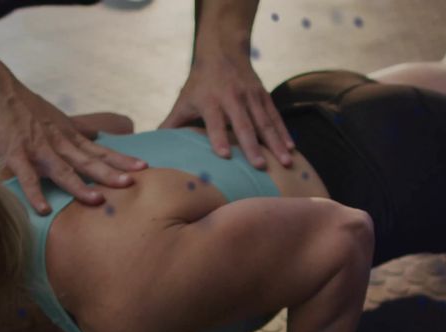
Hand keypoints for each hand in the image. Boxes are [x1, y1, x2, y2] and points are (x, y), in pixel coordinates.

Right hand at [0, 75, 145, 211]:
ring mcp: (37, 148)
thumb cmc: (21, 104)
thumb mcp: (54, 116)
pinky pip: (27, 176)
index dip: (121, 160)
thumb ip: (74, 130)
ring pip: (63, 169)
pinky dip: (35, 193)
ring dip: (80, 185)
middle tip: (131, 184)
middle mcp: (57, 142)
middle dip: (110, 173)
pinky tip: (44, 209)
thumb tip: (95, 134)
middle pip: (88, 161)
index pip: (99, 150)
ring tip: (97, 200)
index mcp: (67, 135)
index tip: (143, 168)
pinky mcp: (15, 152)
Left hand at [160, 53, 294, 168]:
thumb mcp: (184, 99)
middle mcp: (232, 98)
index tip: (224, 157)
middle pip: (244, 125)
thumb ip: (171, 123)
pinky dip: (284, 132)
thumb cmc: (199, 82)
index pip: (215, 122)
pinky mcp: (263, 95)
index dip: (218, 138)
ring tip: (285, 162)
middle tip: (260, 166)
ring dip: (276, 143)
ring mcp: (250, 96)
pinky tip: (291, 148)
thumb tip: (154, 146)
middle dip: (252, 146)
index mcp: (210, 100)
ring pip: (265, 122)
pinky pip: (275, 116)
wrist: (223, 50)